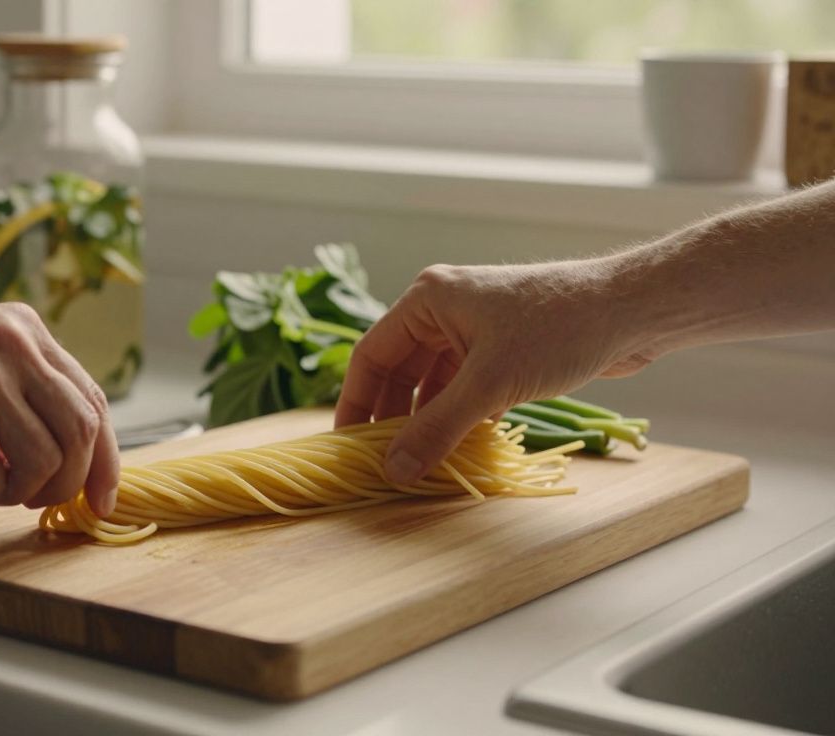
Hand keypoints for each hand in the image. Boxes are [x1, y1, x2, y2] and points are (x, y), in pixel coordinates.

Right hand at [0, 298, 119, 516]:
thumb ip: (18, 382)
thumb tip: (61, 451)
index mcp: (25, 329)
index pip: (93, 400)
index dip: (105, 457)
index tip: (102, 497)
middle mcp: (15, 348)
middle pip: (83, 433)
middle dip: (69, 483)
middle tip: (36, 500)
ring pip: (46, 464)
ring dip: (18, 492)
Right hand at [335, 260, 654, 484]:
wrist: (634, 310)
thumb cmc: (559, 329)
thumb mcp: (490, 385)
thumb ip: (438, 429)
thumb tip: (393, 471)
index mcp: (428, 300)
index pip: (372, 355)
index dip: (356, 402)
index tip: (347, 446)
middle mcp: (444, 310)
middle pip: (400, 371)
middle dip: (393, 417)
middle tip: (384, 463)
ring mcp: (475, 328)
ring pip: (434, 383)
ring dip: (428, 421)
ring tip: (421, 463)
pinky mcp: (504, 348)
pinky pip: (464, 387)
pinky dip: (459, 416)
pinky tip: (460, 448)